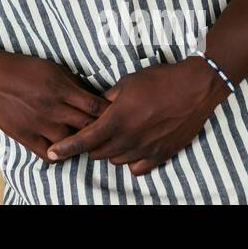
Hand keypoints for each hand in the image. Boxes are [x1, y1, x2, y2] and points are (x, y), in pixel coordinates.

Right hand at [0, 48, 111, 161]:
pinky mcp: (24, 135)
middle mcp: (52, 108)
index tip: (113, 116)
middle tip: (105, 133)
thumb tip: (95, 96)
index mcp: (60, 88)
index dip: (108, 113)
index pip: (95, 106)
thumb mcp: (52, 68)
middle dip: (100, 131)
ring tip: (85, 143)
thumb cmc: (23, 68)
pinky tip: (63, 150)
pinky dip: (59, 155)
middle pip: (87, 126)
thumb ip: (73, 84)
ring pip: (70, 143)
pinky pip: (48, 154)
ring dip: (80, 144)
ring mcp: (38, 124)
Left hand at [45, 57, 229, 175]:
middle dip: (90, 145)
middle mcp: (130, 139)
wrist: (195, 88)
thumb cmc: (160, 80)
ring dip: (110, 152)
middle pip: (98, 153)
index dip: (66, 148)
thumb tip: (96, 106)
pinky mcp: (162, 154)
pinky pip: (138, 168)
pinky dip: (131, 160)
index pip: (84, 140)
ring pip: (117, 161)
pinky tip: (133, 147)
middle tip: (92, 132)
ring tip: (116, 135)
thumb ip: (108, 98)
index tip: (52, 154)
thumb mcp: (128, 81)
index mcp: (117, 120)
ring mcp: (147, 149)